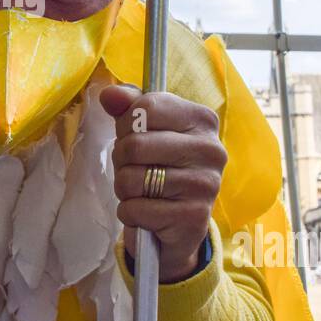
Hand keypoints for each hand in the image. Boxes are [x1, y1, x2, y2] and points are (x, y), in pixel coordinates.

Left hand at [99, 85, 226, 282]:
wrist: (177, 226)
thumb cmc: (159, 167)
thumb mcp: (145, 131)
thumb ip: (128, 107)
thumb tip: (110, 95)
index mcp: (203, 120)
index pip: (148, 106)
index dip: (126, 123)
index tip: (132, 135)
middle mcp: (211, 149)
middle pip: (135, 144)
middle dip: (121, 159)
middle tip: (133, 168)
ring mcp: (205, 185)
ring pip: (132, 179)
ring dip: (124, 188)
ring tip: (140, 191)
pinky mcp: (193, 217)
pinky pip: (136, 209)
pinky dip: (130, 213)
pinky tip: (147, 213)